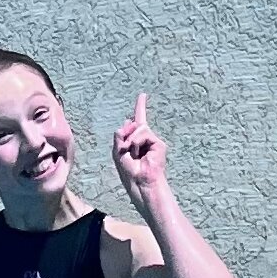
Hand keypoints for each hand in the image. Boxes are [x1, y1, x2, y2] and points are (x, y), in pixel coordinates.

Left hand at [111, 91, 167, 217]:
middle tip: (126, 151)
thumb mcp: (117, 151)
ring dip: (130, 140)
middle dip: (125, 135)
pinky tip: (137, 152)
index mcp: (135, 140)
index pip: (137, 121)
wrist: (140, 183)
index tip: (143, 95)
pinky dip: (136, 141)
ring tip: (132, 153)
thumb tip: (129, 121)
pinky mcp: (159, 144)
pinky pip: (143, 132)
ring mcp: (153, 140)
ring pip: (138, 127)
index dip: (140, 107)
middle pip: (133, 123)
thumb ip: (120, 135)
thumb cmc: (129, 172)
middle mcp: (145, 139)